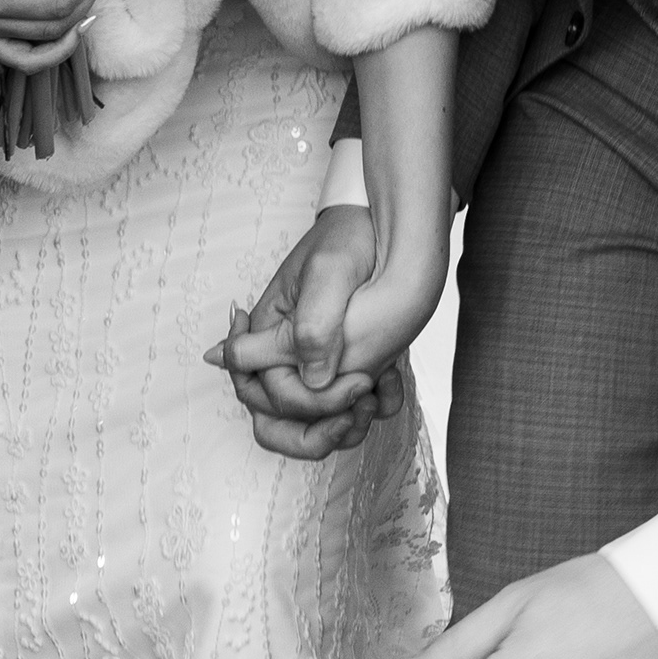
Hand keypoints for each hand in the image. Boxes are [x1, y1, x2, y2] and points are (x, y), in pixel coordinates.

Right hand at [207, 198, 432, 458]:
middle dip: (318, 430)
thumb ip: (310, 328)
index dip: (304, 404)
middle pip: (276, 421)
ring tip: (378, 393)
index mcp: (269, 331)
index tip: (355, 384)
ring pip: (313, 424)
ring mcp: (316, 363)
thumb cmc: (352, 239)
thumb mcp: (328, 272)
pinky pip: (349, 408)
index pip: (263, 392)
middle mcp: (286, 354)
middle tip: (358, 410)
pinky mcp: (344, 366)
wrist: (389, 228)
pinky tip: (393, 380)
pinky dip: (374, 405)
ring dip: (348, 423)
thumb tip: (310, 380)